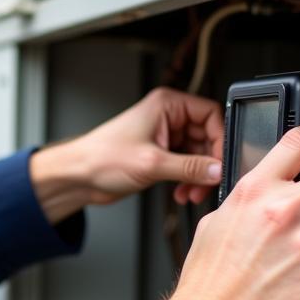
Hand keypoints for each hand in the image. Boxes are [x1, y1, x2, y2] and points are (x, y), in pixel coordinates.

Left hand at [29, 88, 223, 224]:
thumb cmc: (101, 158)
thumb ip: (189, 167)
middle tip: (207, 184)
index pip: (210, 115)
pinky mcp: (161, 155)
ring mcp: (165, 137)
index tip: (221, 163)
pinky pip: (187, 166)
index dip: (219, 139)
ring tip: (191, 194)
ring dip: (198, 177)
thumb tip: (218, 170)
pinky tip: (181, 193)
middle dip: (208, 164)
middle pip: (207, 137)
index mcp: (167, 105)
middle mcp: (168, 118)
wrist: (78, 176)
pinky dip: (188, 181)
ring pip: (198, 155)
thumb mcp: (152, 163)